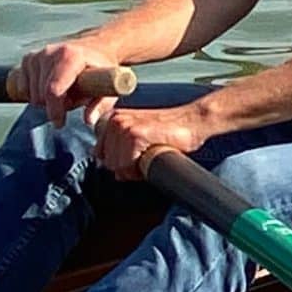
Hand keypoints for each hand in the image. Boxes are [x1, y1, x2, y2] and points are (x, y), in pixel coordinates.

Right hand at [12, 39, 127, 125]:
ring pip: (32, 94)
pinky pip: (24, 88)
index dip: (54, 111)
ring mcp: (38, 55)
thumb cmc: (100, 69)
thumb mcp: (107, 86)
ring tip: (64, 92)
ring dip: (46, 100)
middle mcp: (51, 52)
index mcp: (70, 56)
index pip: (53, 90)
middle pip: (41, 95)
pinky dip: (35, 93)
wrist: (94, 48)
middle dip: (54, 105)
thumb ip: (100, 105)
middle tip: (71, 101)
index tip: (60, 123)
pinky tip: (50, 87)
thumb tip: (89, 120)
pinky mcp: (28, 58)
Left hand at [93, 101, 217, 182]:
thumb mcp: (140, 137)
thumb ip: (122, 151)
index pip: (100, 153)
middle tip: (145, 159)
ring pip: (115, 165)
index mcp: (113, 118)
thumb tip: (116, 173)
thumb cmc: (170, 131)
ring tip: (149, 157)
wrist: (192, 122)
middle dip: (125, 167)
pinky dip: (139, 169)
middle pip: (107, 162)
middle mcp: (115, 120)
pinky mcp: (135, 134)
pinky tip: (152, 157)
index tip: (136, 156)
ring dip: (133, 169)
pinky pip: (127, 164)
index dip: (119, 161)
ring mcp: (124, 126)